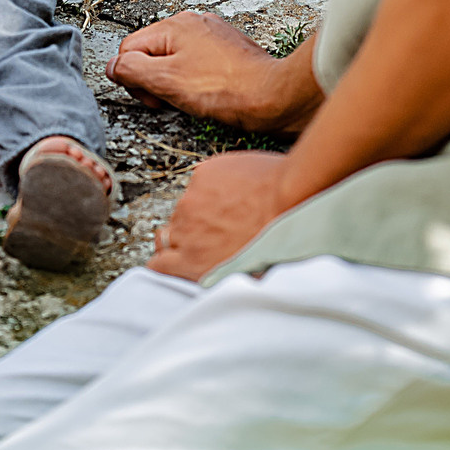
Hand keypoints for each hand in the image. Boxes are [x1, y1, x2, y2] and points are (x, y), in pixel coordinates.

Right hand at [108, 11, 316, 132]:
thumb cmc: (226, 90)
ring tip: (193, 99)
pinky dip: (196, 79)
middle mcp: (193, 22)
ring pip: (174, 58)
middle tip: (169, 102)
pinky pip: (197, 62)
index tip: (152, 99)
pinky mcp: (228, 48)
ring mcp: (213, 33)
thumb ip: (132, 71)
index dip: (133, 79)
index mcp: (174, 25)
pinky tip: (209, 93)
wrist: (274, 96)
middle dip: (153, 80)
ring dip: (174, 81)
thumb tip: (112, 67)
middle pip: (151, 51)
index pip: (129, 49)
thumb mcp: (167, 82)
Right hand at [149, 150, 287, 280]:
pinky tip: (241, 188)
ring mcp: (190, 202)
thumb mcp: (246, 273)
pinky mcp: (201, 175)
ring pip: (187, 205)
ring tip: (235, 207)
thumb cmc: (280, 238)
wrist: (292, 197)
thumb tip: (218, 272)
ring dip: (202, 207)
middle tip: (212, 229)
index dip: (167, 258)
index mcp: (195, 263)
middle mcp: (186, 233)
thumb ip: (219, 272)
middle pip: (170, 234)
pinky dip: (216, 184)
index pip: (158, 265)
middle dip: (187, 232)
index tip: (176, 254)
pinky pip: (203, 181)